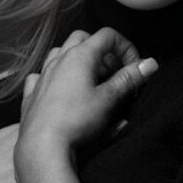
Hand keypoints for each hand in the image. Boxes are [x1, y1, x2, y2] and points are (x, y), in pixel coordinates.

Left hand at [16, 27, 158, 163]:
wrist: (43, 146)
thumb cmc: (76, 120)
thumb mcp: (109, 99)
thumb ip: (129, 78)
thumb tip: (150, 63)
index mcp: (79, 56)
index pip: (107, 36)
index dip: (125, 47)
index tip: (133, 67)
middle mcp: (59, 60)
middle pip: (83, 38)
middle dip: (102, 50)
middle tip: (114, 72)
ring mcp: (43, 75)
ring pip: (60, 52)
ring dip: (77, 59)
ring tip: (90, 79)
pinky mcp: (32, 94)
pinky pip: (42, 75)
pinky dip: (54, 76)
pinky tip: (61, 88)